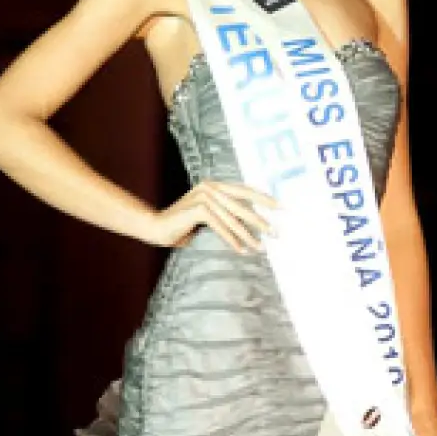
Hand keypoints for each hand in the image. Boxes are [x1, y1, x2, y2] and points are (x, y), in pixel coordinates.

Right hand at [144, 181, 277, 253]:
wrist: (155, 228)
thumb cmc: (182, 226)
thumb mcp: (208, 217)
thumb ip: (225, 214)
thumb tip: (251, 222)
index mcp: (215, 185)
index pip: (245, 191)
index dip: (264, 199)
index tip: (281, 208)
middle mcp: (211, 187)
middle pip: (243, 203)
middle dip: (261, 219)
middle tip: (276, 232)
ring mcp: (204, 196)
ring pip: (233, 218)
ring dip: (248, 235)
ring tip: (261, 247)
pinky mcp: (198, 208)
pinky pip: (221, 226)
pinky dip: (232, 239)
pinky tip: (242, 250)